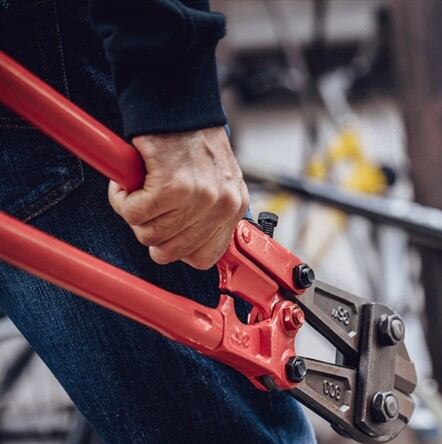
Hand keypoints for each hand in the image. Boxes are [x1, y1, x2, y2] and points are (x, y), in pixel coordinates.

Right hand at [108, 127, 248, 269]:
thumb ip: (206, 213)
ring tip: (139, 187)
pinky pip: (134, 214)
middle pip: (171, 251)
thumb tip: (181, 247)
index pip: (205, 257)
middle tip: (146, 204)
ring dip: (134, 213)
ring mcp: (199, 198)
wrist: (177, 102)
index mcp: (234, 206)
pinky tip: (128, 181)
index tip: (164, 232)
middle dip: (150, 230)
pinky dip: (121, 199)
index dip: (177, 249)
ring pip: (149, 234)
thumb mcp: (215, 180)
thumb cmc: (190, 138)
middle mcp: (222, 205)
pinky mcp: (172, 188)